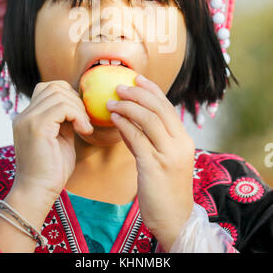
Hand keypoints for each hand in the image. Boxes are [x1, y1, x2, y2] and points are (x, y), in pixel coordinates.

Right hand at [11, 80, 93, 201]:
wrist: (37, 192)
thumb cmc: (51, 170)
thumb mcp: (61, 138)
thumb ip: (65, 120)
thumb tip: (78, 105)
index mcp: (28, 117)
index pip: (47, 88)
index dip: (68, 95)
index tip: (80, 114)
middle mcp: (24, 115)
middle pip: (53, 87)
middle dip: (75, 100)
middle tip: (84, 121)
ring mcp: (28, 119)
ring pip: (59, 94)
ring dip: (78, 108)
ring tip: (84, 127)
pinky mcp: (37, 127)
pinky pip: (62, 107)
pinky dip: (78, 115)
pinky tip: (84, 130)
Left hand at [106, 74, 194, 251]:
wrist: (174, 220)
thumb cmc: (166, 190)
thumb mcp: (163, 159)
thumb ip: (149, 139)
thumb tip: (129, 120)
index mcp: (184, 140)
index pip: (168, 107)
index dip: (152, 90)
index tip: (138, 78)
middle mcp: (180, 144)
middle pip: (159, 108)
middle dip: (138, 93)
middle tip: (120, 86)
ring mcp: (168, 155)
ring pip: (148, 120)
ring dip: (128, 107)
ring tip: (112, 101)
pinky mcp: (154, 166)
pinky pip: (137, 138)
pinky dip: (124, 125)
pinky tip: (114, 119)